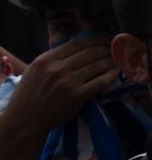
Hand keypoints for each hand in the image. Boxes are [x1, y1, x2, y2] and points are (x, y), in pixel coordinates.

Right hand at [0, 36, 120, 135]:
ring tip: (117, 60)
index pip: (77, 43)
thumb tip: (77, 46)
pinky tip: (115, 73)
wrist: (25, 119)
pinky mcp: (77, 96)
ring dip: (110, 61)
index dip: (95, 40)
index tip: (104, 41)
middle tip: (115, 50)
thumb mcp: (36, 70)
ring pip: (97, 65)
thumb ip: (54, 58)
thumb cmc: (30, 95)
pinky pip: (100, 82)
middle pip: (90, 52)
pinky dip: (110, 76)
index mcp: (46, 59)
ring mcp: (68, 82)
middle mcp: (57, 68)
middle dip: (106, 50)